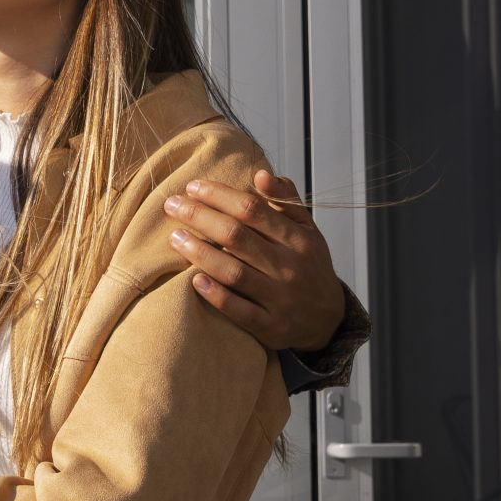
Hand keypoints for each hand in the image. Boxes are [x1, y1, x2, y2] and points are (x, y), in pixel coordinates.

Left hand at [164, 169, 345, 353]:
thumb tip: (261, 174)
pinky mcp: (270, 326)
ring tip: (174, 237)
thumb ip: (286, 201)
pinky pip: (239, 310)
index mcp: (298, 238)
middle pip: (237, 236)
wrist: (328, 318)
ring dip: (200, 253)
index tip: (192, 187)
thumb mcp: (308, 230)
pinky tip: (194, 280)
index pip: (252, 210)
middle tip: (172, 205)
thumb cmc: (308, 265)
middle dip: (200, 217)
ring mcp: (279, 298)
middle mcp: (289, 267)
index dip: (219, 195)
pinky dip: (216, 295)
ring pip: (234, 272)